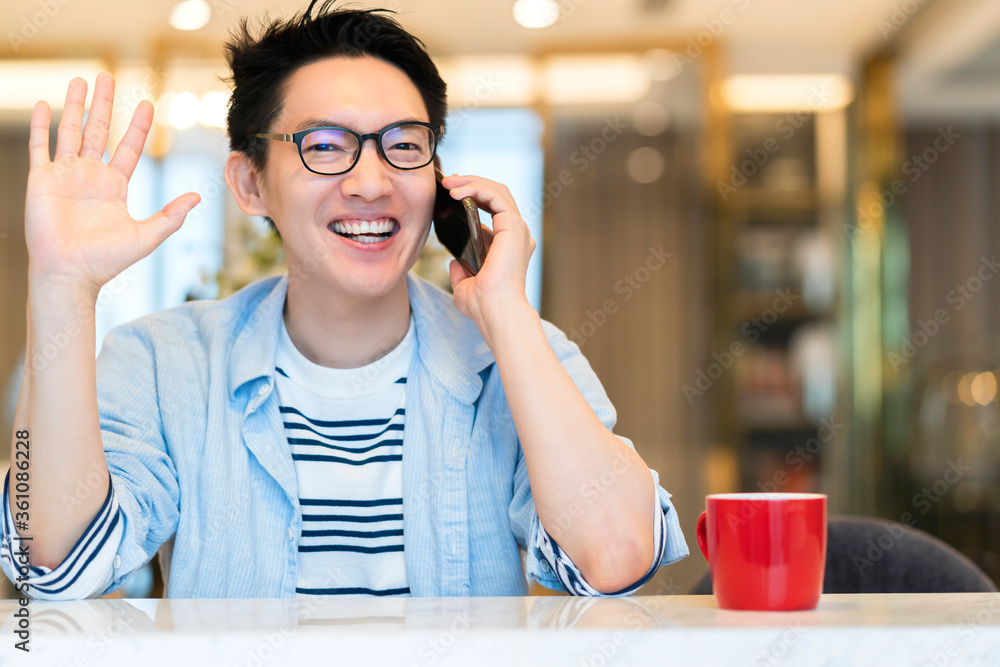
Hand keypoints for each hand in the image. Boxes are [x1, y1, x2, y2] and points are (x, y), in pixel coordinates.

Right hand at [25, 73, 199, 294]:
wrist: (71, 273)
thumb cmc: (107, 260)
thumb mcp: (147, 235)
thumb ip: (171, 215)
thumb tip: (198, 198)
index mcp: (114, 186)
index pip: (128, 147)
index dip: (136, 126)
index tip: (146, 104)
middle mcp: (90, 176)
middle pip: (98, 131)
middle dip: (104, 104)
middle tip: (108, 76)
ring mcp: (65, 176)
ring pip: (70, 131)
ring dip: (75, 105)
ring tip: (81, 80)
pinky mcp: (42, 180)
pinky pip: (40, 147)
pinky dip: (41, 126)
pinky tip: (45, 105)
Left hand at [442, 174, 535, 333]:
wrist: (495, 312)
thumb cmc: (483, 306)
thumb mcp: (465, 287)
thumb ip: (461, 273)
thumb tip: (453, 263)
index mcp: (510, 245)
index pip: (495, 209)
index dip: (474, 197)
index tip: (452, 195)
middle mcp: (517, 234)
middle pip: (496, 195)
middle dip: (471, 184)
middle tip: (448, 183)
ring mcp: (517, 228)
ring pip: (496, 190)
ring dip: (471, 182)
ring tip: (449, 183)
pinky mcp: (513, 226)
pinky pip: (494, 195)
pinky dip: (475, 188)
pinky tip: (456, 192)